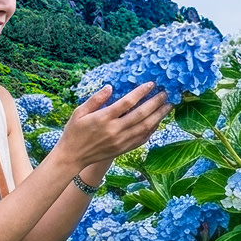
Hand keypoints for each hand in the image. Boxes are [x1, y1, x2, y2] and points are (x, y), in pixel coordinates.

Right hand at [54, 82, 172, 167]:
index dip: (141, 92)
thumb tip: (110, 87)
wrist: (73, 156)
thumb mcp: (79, 112)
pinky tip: (157, 122)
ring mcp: (121, 141)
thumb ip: (95, 99)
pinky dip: (152, 130)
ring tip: (168, 106)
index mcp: (103, 118)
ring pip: (145, 127)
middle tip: (166, 94)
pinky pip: (142, 139)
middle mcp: (114, 130)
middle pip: (141, 114)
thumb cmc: (74, 131)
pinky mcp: (123, 149)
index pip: (127, 102)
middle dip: (155, 103)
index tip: (151, 84)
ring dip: (158, 116)